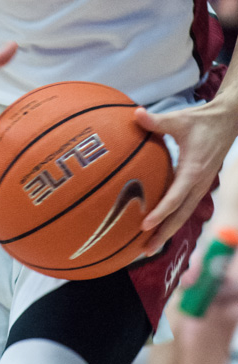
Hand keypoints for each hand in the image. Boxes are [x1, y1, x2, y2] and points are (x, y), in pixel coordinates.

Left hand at [134, 99, 235, 254]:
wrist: (227, 123)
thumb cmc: (201, 121)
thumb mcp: (179, 119)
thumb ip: (157, 121)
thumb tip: (135, 113)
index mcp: (193, 171)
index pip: (175, 197)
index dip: (160, 212)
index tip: (144, 225)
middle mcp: (198, 183)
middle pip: (180, 216)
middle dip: (163, 234)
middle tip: (144, 250)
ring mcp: (200, 187)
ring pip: (183, 215)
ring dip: (167, 231)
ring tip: (149, 247)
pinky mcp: (199, 185)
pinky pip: (185, 207)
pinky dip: (173, 219)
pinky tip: (159, 226)